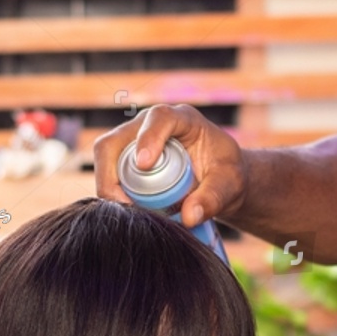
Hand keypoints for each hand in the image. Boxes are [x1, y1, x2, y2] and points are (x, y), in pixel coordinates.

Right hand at [93, 103, 248, 227]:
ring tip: (129, 212)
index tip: (145, 164)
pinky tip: (127, 211)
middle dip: (112, 172)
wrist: (218, 178)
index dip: (148, 137)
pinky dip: (111, 192)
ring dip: (109, 185)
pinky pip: (107, 172)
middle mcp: (151, 125)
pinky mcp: (125, 159)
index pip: (160, 118)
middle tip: (126, 205)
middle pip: (116, 139)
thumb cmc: (225, 174)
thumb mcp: (230, 186)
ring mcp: (133, 141)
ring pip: (106, 156)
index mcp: (183, 119)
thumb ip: (214, 199)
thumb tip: (188, 217)